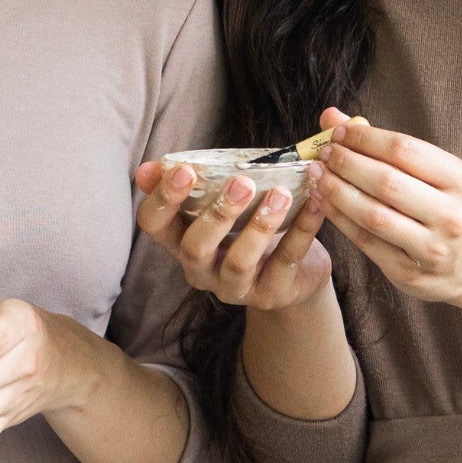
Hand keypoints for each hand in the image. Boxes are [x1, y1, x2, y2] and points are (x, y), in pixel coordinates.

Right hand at [135, 156, 330, 312]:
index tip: (184, 170)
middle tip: (242, 182)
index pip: (154, 225)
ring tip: (281, 195)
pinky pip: (285, 263)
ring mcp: (236, 287)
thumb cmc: (245, 225)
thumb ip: (191, 183)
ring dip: (260, 226)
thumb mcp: (217, 204)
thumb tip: (148, 168)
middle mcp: (201, 270)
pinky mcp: (272, 294)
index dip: (163, 199)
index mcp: (180, 240)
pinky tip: (313, 205)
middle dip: (217, 214)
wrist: (292, 271)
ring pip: (240, 262)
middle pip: (195, 248)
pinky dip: (302, 232)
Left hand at [307, 111, 461, 309]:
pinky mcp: (410, 274)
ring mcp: (431, 248)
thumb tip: (332, 117)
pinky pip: (366, 242)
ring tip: (317, 174)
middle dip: (346, 163)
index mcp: (459, 181)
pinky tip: (323, 201)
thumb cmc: (450, 206)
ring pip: (372, 215)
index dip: (364, 138)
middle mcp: (450, 215)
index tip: (339, 131)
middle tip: (324, 153)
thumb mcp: (436, 172)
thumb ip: (385, 144)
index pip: (404, 149)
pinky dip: (338, 218)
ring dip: (336, 191)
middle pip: (386, 182)